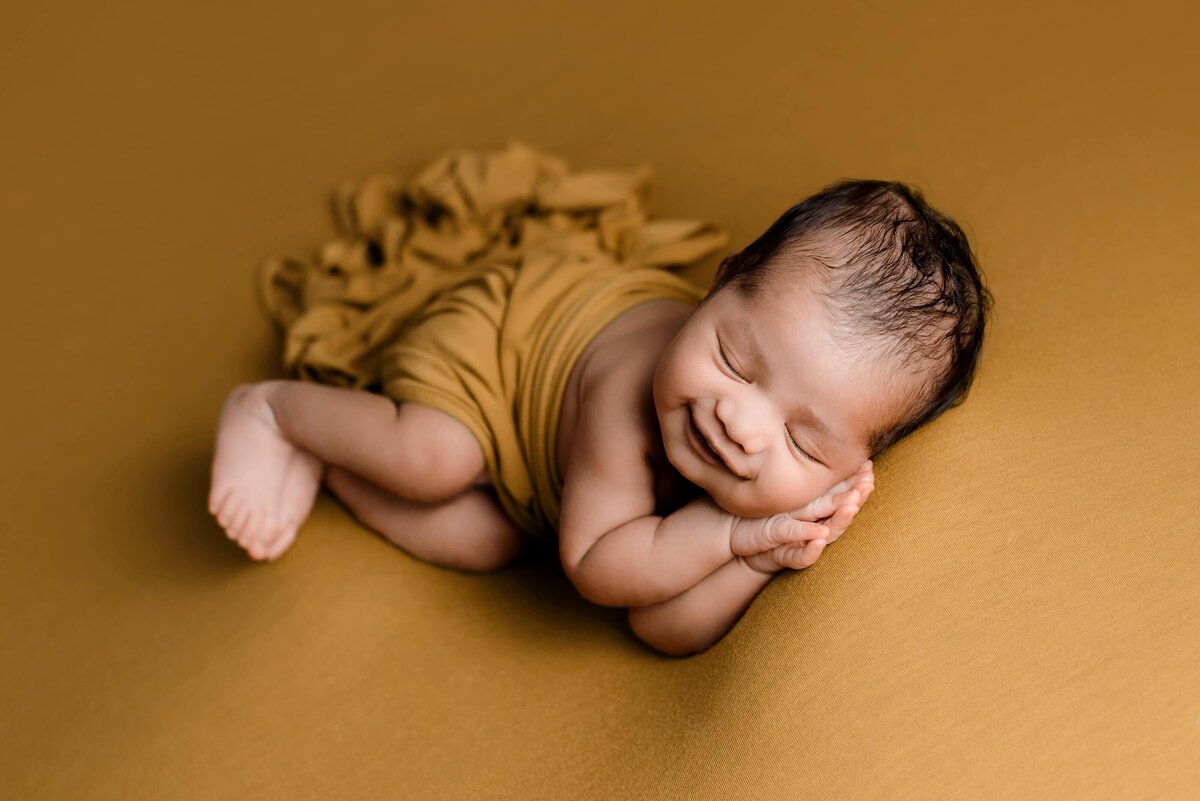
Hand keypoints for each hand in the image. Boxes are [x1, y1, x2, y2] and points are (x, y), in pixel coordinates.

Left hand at [734, 459, 874, 572]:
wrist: (738, 545)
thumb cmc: (761, 518)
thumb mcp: (777, 494)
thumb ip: (795, 478)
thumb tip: (810, 443)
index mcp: (812, 507)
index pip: (838, 493)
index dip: (854, 483)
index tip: (868, 467)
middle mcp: (812, 525)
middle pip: (838, 511)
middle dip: (855, 498)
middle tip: (868, 484)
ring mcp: (801, 542)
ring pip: (826, 533)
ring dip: (840, 520)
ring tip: (851, 507)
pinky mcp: (784, 558)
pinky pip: (799, 556)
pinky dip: (810, 550)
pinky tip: (819, 540)